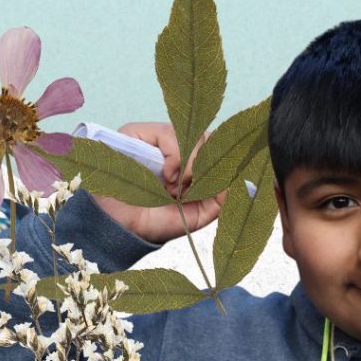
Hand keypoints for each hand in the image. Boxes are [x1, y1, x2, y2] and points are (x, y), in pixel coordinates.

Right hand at [92, 122, 226, 244]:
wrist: (123, 228)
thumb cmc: (155, 222)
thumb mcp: (196, 216)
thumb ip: (219, 200)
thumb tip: (237, 181)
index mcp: (188, 165)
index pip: (214, 146)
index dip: (221, 159)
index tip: (220, 181)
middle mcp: (173, 149)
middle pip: (206, 137)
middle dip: (206, 164)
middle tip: (192, 188)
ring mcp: (155, 140)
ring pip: (191, 134)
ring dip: (191, 163)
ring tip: (176, 186)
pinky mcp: (136, 134)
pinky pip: (168, 133)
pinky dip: (175, 156)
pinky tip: (168, 176)